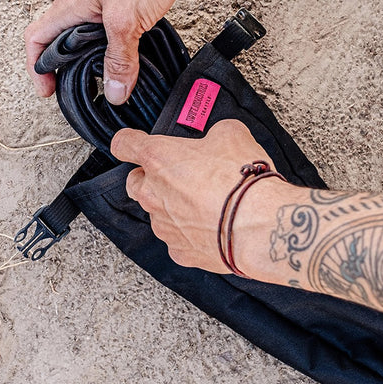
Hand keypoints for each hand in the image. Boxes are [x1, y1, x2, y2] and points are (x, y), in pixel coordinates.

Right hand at [24, 0, 202, 103]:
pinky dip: (114, 43)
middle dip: (65, 66)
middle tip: (78, 87)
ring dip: (92, 55)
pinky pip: (109, 26)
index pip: (36, 39)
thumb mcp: (127, 21)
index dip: (37, 67)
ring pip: (86, 33)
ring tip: (105, 75)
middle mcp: (81, 0)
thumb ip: (119, 59)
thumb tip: (114, 91)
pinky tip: (131, 52)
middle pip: (60, 39)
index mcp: (71, 5)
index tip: (47, 89)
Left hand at [111, 120, 291, 271]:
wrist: (258, 225)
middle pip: (134, 182)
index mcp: (158, 158)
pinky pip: (176, 239)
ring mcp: (163, 225)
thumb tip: (218, 138)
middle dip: (150, 178)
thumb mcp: (232, 134)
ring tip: (204, 204)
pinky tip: (211, 227)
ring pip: (156, 212)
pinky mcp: (179, 250)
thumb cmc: (243, 181)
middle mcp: (153, 193)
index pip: (124, 144)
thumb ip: (214, 133)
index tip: (134, 143)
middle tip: (179, 175)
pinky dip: (189, 233)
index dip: (129, 141)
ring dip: (172, 207)